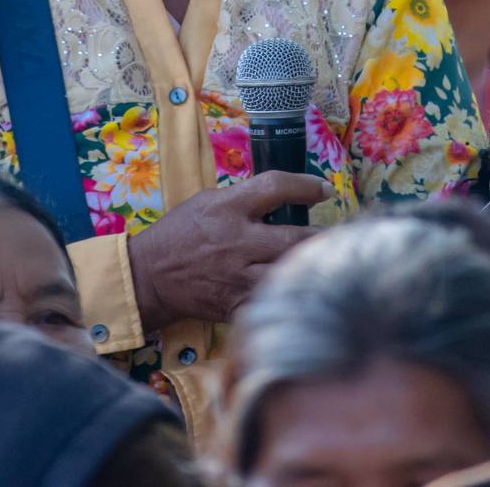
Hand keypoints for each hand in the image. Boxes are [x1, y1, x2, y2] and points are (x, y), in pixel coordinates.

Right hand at [128, 170, 331, 331]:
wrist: (151, 276)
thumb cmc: (179, 233)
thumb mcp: (207, 201)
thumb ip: (243, 198)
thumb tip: (282, 196)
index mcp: (229, 208)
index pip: (277, 187)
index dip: (306, 186)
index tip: (322, 190)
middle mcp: (238, 241)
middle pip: (295, 236)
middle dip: (323, 235)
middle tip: (339, 233)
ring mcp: (240, 276)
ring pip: (290, 271)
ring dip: (312, 265)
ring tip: (328, 260)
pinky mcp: (238, 304)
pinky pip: (274, 299)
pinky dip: (292, 293)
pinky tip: (304, 288)